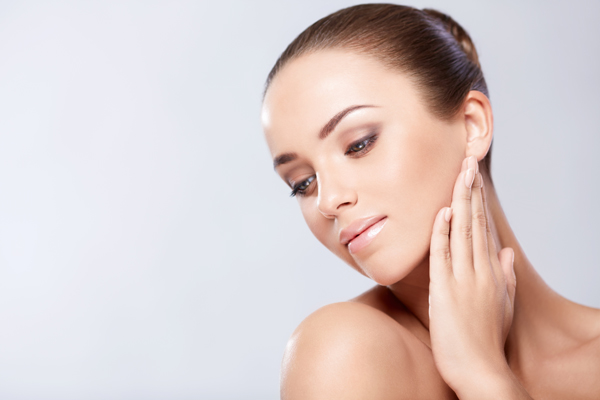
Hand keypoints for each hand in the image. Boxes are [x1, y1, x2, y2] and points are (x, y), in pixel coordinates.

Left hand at [428, 156, 519, 397]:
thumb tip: (505, 252)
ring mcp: (464, 280)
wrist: (481, 370)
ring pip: (462, 233)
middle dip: (471, 191)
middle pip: (475, 224)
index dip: (478, 202)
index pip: (484, 229)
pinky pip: (443, 255)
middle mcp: (480, 272)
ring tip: (460, 174)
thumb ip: (505, 276)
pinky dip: (443, 233)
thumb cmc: (488, 340)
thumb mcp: (503, 305)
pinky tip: (442, 212)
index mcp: (492, 273)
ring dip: (460, 202)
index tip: (473, 179)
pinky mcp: (445, 291)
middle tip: (468, 162)